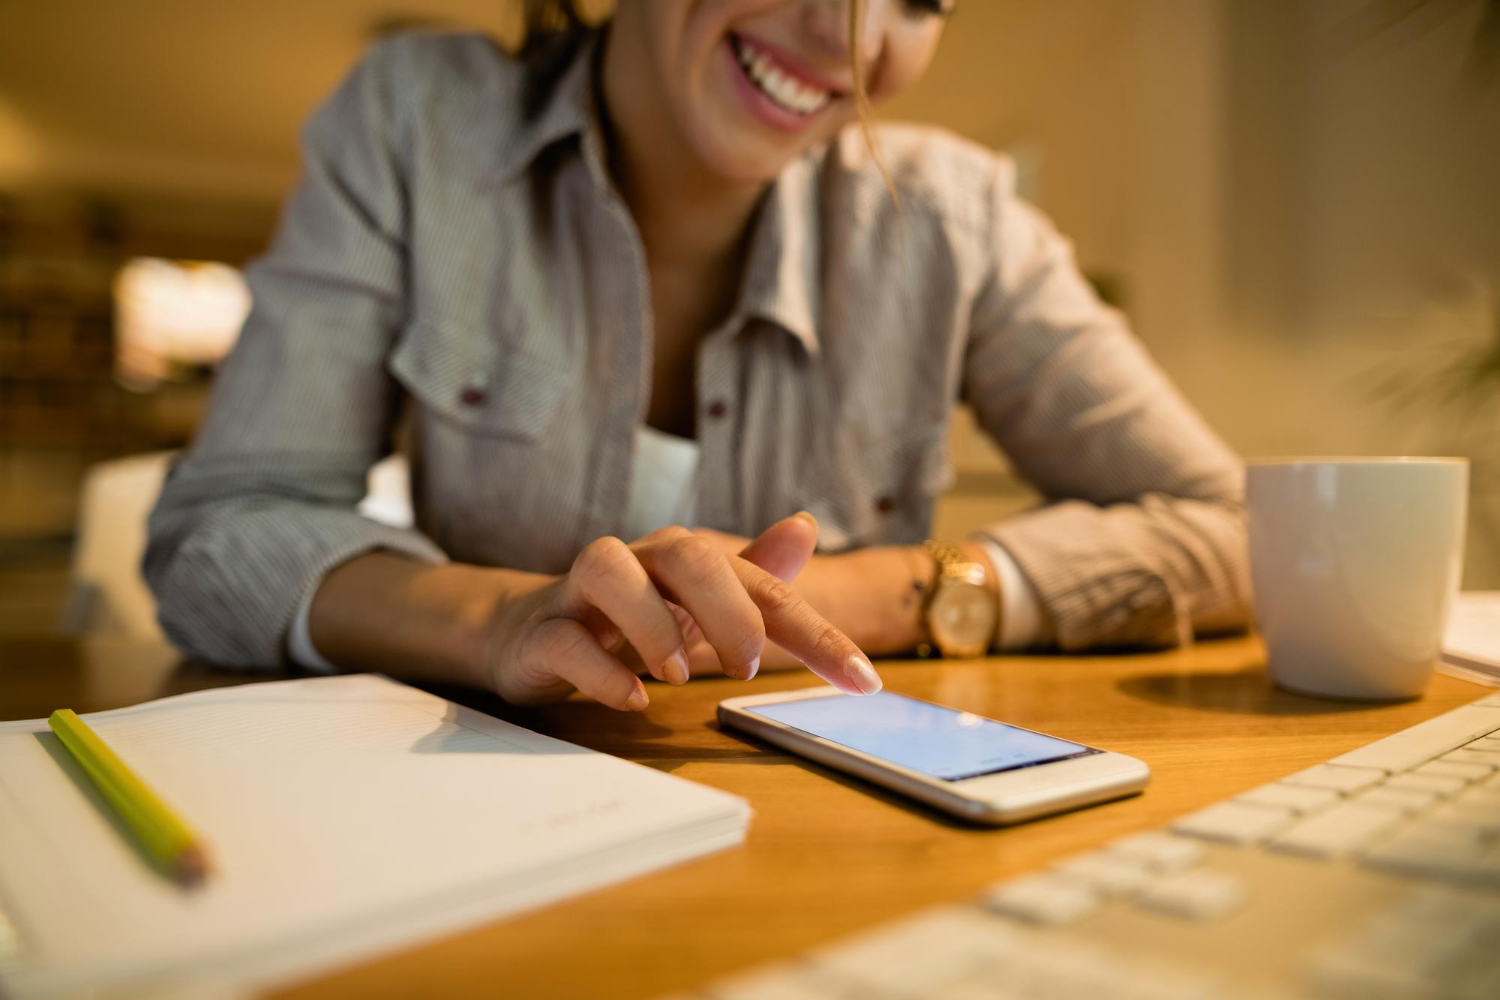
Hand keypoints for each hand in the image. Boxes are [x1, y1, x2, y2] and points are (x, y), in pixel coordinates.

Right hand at [477, 515, 883, 709]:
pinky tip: (633, 699)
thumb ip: (755, 576)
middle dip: (730, 612)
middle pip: (689, 555)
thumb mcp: (699, 604)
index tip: (864, 680)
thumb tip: (805, 524)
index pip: (763, 587)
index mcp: (686, 560)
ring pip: (610, 571)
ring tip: (680, 676)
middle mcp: (637, 563)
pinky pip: (565, 640)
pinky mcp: (541, 634)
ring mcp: (581, 594)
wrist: (528, 634)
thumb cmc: (629, 619)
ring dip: (653, 626)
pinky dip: (601, 670)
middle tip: (747, 668)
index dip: (817, 633)